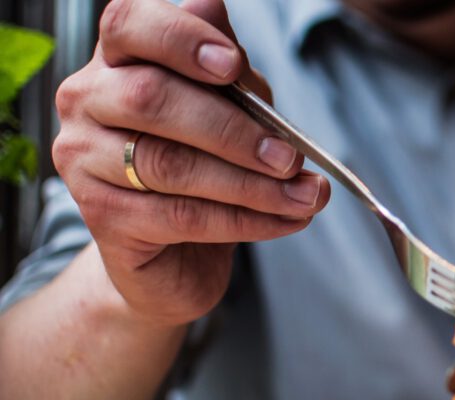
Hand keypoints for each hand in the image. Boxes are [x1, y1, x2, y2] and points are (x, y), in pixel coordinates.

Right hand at [52, 0, 329, 326]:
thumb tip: (225, 28)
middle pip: (151, 99)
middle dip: (234, 131)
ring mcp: (84, 160)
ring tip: (303, 196)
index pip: (130, 24)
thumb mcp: (228, 111)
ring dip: (251, 185)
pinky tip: (283, 221)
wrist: (174, 253)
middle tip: (290, 158)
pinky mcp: (102, 217)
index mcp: (117, 59)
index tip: (232, 65)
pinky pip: (181, 216)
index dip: (180, 39)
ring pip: (171, 165)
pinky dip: (243, 220)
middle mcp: (87, 101)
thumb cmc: (201, 165)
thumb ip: (231, 77)